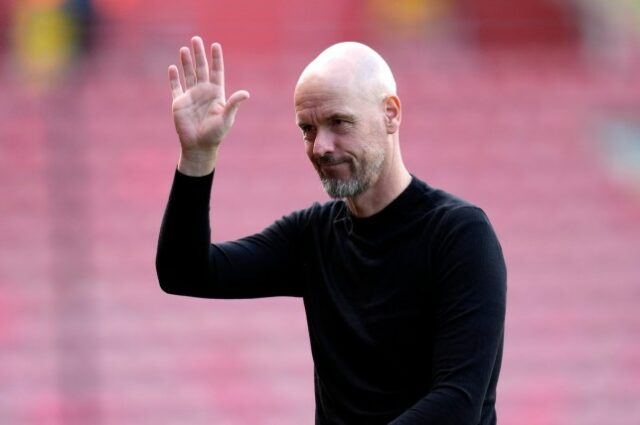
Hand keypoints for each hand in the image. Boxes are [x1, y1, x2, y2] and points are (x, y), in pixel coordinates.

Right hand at [168, 36, 248, 174]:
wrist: (199, 146)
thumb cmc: (215, 134)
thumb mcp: (226, 118)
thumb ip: (234, 104)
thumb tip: (246, 93)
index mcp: (216, 93)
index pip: (216, 72)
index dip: (216, 59)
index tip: (216, 45)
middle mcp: (203, 92)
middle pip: (201, 68)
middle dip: (199, 54)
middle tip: (196, 39)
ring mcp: (191, 96)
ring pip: (188, 74)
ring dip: (186, 62)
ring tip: (184, 48)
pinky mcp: (179, 103)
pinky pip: (175, 87)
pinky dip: (173, 78)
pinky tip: (172, 68)